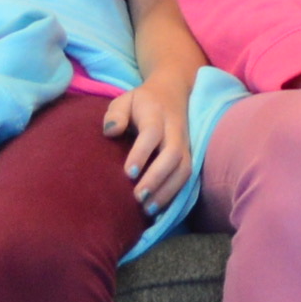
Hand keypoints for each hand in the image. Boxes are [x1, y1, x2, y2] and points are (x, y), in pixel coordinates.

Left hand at [100, 73, 194, 209]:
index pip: (152, 133)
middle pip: (173, 154)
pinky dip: (175, 194)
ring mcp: (185, 143)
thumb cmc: (141, 102)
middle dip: (157, 178)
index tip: (128, 173)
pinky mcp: (189, 155)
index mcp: (156, 113)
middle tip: (138, 196)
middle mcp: (174, 129)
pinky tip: (159, 208)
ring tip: (148, 209)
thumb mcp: (125, 99)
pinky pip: (188, 177)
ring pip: (184, 168)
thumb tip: (111, 132)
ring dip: (168, 191)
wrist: (173, 91)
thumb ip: (115, 114)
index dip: (142, 153)